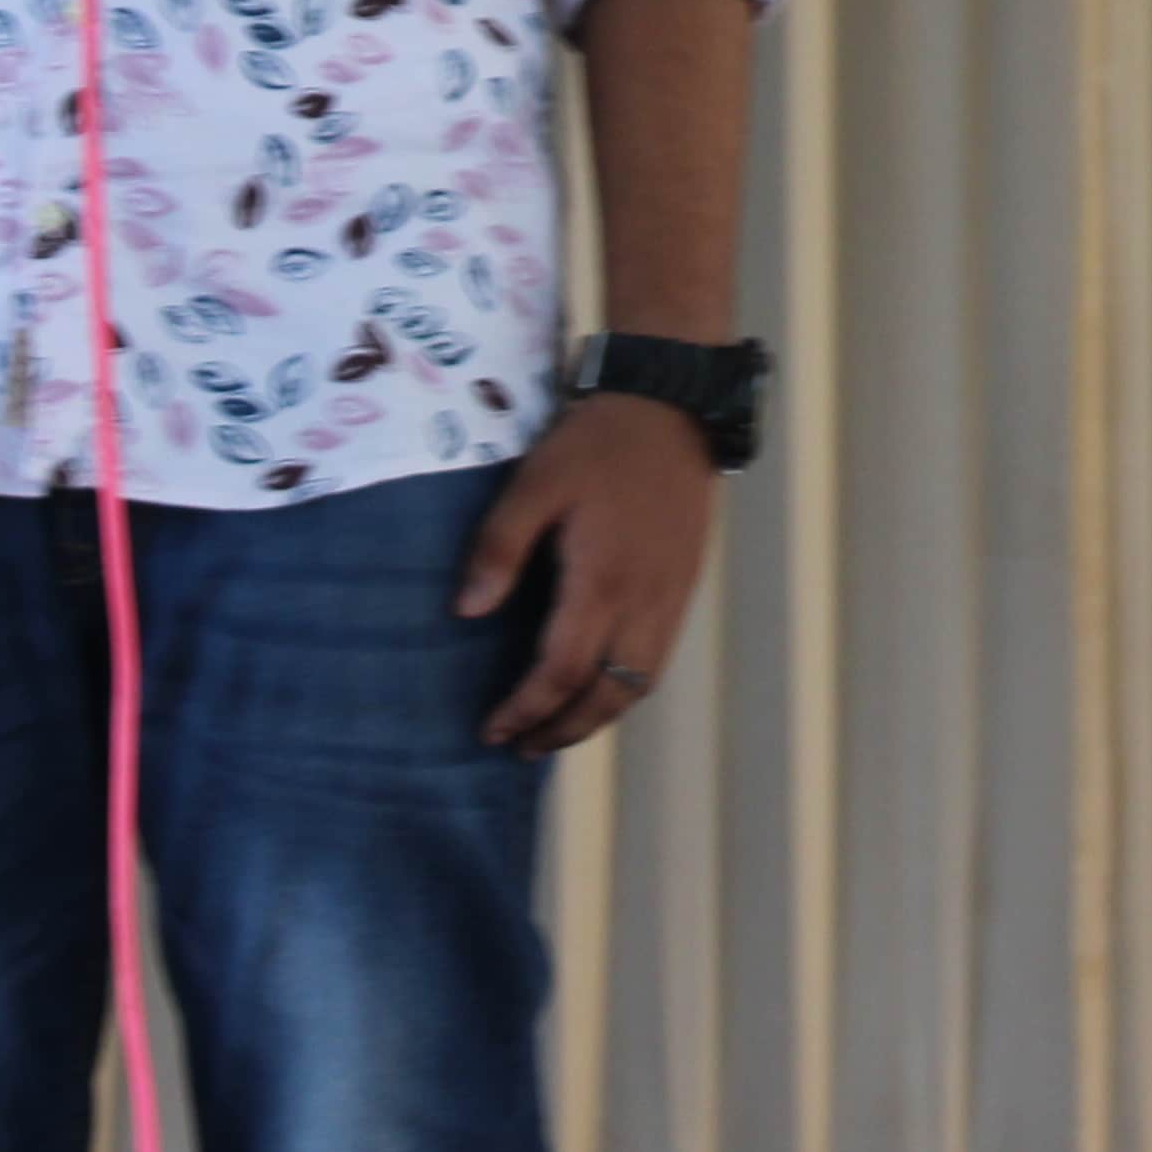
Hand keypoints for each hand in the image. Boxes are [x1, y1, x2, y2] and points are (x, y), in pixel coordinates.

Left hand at [457, 395, 720, 754]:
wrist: (672, 406)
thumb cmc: (596, 442)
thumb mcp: (534, 483)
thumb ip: (499, 548)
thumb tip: (468, 613)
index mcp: (602, 581)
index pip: (562, 671)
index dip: (526, 709)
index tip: (493, 729)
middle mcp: (644, 602)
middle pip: (607, 695)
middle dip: (563, 729)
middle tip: (521, 745)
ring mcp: (670, 597)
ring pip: (639, 684)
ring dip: (597, 716)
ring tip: (557, 728)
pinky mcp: (683, 586)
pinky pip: (656, 659)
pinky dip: (624, 688)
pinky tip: (599, 684)